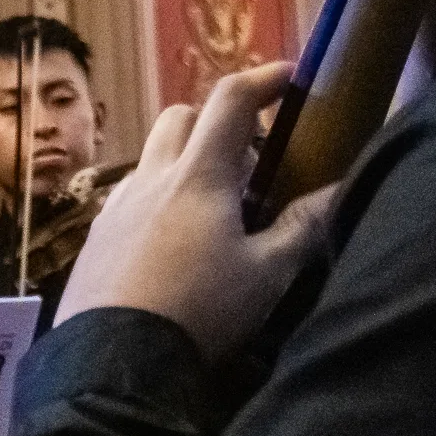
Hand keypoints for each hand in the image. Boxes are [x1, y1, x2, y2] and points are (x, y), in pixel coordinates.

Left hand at [54, 62, 334, 360]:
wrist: (114, 358)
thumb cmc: (200, 311)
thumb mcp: (267, 275)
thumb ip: (302, 226)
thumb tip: (339, 188)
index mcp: (198, 175)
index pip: (229, 101)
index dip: (262, 79)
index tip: (290, 77)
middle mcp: (151, 177)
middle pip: (181, 117)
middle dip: (219, 120)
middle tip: (254, 159)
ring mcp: (117, 204)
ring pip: (152, 156)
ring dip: (186, 160)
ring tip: (219, 207)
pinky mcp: (96, 234)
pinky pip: (130, 194)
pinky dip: (159, 195)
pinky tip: (176, 240)